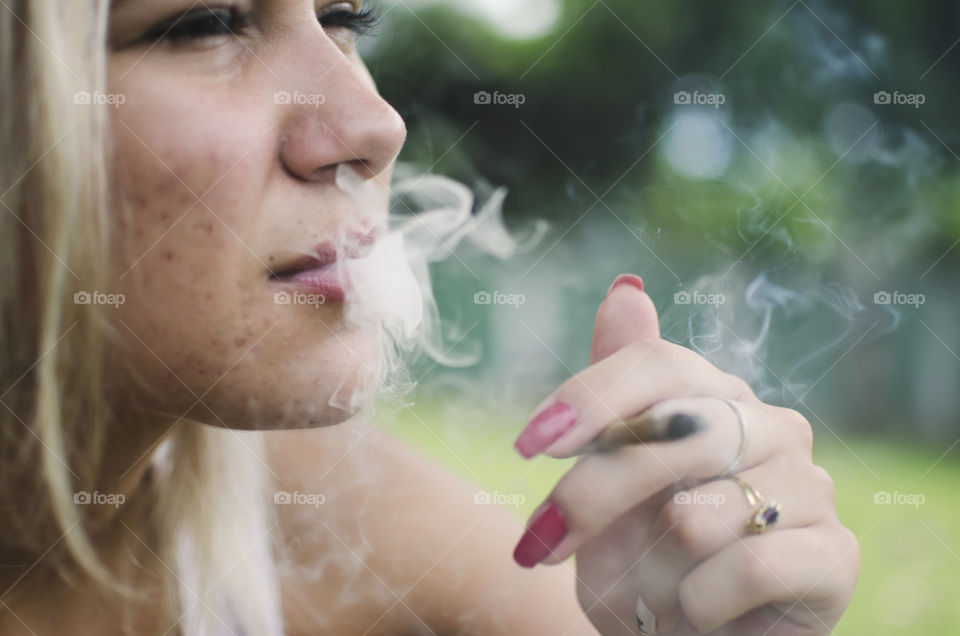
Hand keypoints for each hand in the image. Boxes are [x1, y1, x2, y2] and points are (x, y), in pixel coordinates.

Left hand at [511, 275, 858, 634]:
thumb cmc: (644, 560)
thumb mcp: (610, 477)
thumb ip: (618, 387)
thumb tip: (624, 287)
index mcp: (713, 395)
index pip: (657, 363)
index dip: (589, 398)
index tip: (529, 446)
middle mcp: (769, 425)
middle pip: (673, 432)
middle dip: (594, 494)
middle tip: (543, 542)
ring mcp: (810, 486)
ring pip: (701, 514)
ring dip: (651, 567)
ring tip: (660, 586)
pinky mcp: (836, 554)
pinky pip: (747, 566)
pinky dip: (701, 602)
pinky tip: (703, 610)